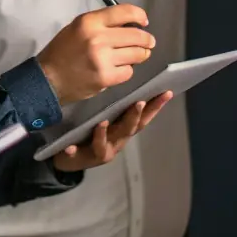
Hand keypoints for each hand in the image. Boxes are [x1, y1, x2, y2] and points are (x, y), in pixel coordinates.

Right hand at [37, 5, 154, 104]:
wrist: (48, 79)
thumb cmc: (62, 51)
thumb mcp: (77, 28)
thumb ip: (101, 24)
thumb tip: (129, 24)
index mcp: (89, 21)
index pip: (125, 12)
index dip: (140, 15)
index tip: (144, 21)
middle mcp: (98, 38)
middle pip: (136, 35)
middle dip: (147, 39)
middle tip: (149, 42)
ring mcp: (102, 59)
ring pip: (136, 54)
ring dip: (140, 55)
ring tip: (138, 55)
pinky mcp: (106, 77)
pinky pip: (128, 71)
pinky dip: (127, 70)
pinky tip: (119, 69)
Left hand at [54, 93, 172, 171]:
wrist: (70, 157)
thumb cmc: (93, 134)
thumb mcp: (108, 118)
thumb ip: (117, 106)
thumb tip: (127, 77)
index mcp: (124, 131)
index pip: (143, 118)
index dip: (156, 107)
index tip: (167, 92)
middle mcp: (116, 142)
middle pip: (128, 130)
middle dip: (134, 116)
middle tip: (139, 103)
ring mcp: (100, 152)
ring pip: (104, 144)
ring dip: (104, 133)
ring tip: (102, 122)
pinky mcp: (81, 159)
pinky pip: (77, 154)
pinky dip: (74, 150)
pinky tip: (69, 147)